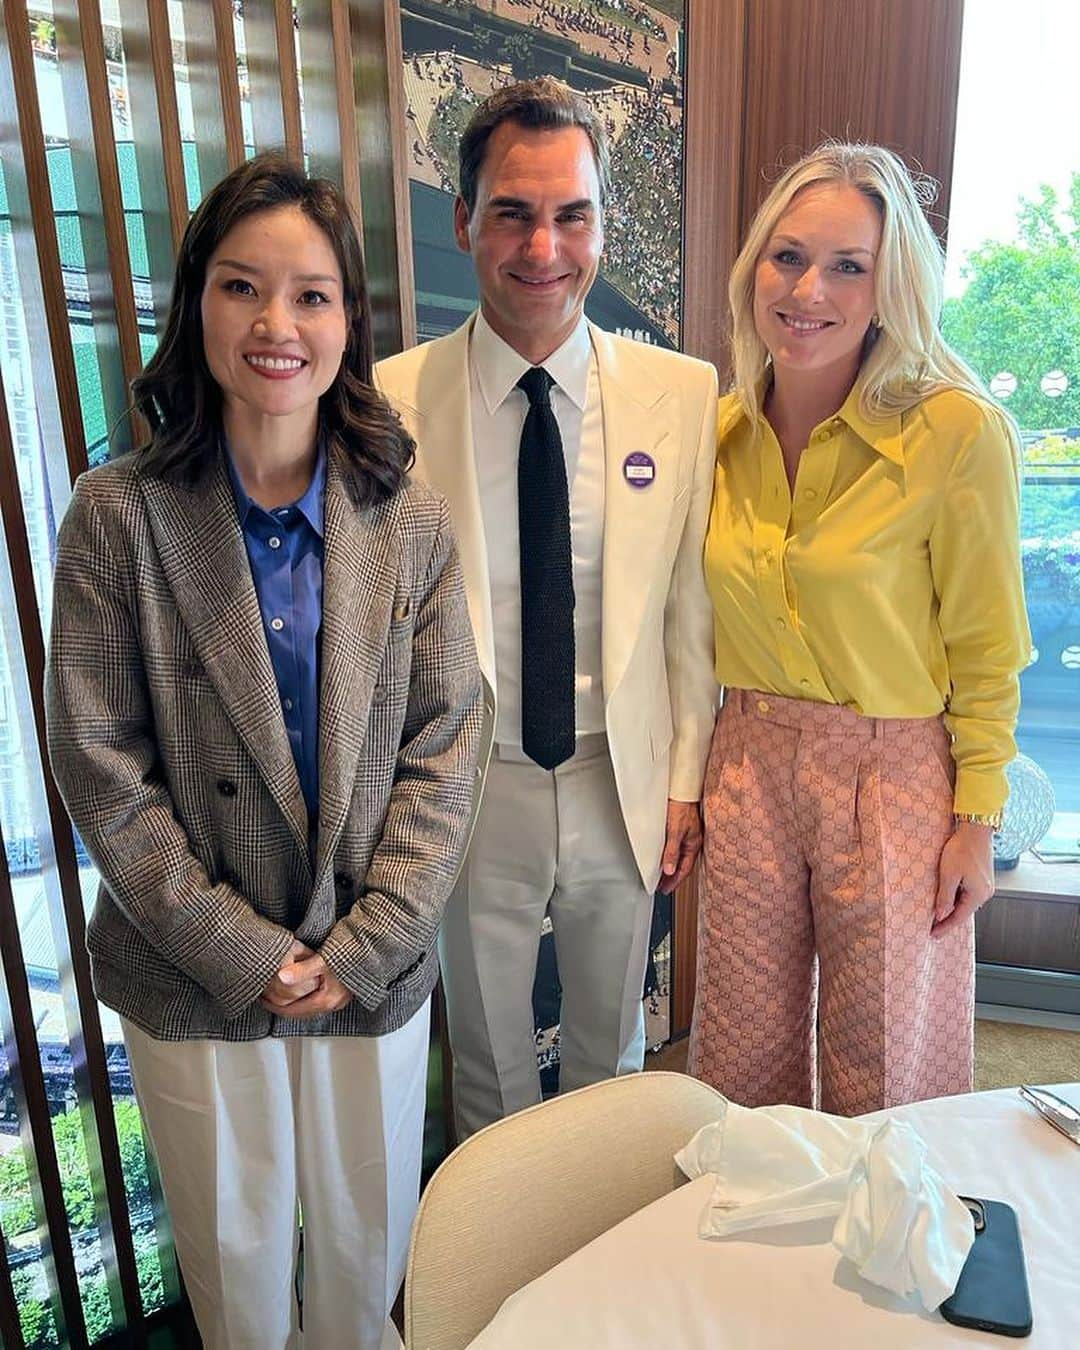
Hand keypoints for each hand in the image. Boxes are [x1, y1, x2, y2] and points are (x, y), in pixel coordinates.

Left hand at [260, 951, 352, 1018]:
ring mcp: (337, 1000)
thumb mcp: (323, 961)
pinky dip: (303, 998)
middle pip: (299, 1013)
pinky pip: (315, 1001)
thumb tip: (281, 977)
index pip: (293, 1011)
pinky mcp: (340, 994)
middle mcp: (332, 1004)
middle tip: (266, 999)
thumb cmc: (350, 954)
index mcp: (326, 1000)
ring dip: (292, 1003)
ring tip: (278, 995)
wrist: (371, 950)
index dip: (275, 1006)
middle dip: (281, 1007)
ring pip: (307, 1008)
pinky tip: (298, 990)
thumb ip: (301, 970)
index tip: (263, 1000)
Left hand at [658, 798, 701, 892]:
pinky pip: (677, 847)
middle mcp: (693, 841)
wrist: (682, 789)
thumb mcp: (675, 831)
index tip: (665, 890)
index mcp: (694, 844)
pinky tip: (664, 856)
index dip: (675, 881)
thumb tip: (669, 870)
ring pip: (680, 856)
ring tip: (661, 874)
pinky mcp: (683, 828)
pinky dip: (671, 855)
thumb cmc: (681, 806)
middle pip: (683, 864)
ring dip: (671, 866)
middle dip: (673, 876)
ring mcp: (689, 835)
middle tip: (662, 885)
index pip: (684, 869)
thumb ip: (672, 851)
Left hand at [932, 820, 994, 936]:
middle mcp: (985, 892)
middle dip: (948, 920)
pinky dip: (957, 899)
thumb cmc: (962, 848)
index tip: (933, 935)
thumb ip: (945, 896)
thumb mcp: (949, 874)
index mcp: (978, 894)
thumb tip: (941, 915)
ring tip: (937, 916)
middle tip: (933, 928)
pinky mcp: (982, 878)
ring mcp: (985, 885)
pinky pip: (968, 894)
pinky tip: (947, 899)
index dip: (945, 927)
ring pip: (966, 903)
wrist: (975, 829)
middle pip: (964, 912)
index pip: (959, 917)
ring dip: (952, 909)